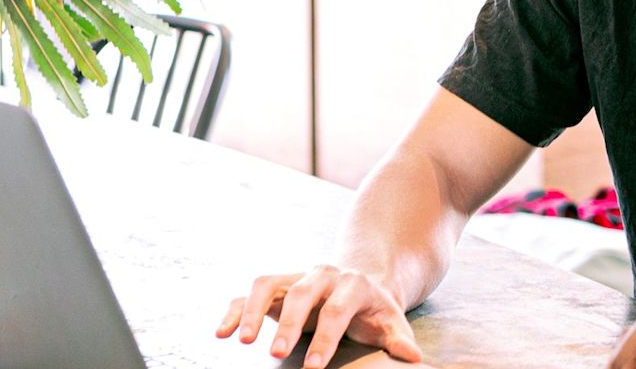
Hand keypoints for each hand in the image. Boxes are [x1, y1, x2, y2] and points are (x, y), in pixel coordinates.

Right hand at [216, 265, 423, 368]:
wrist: (360, 284)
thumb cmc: (374, 310)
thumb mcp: (391, 322)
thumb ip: (399, 339)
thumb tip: (413, 358)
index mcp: (353, 284)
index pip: (337, 310)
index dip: (325, 338)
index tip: (313, 367)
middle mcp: (322, 275)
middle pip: (302, 295)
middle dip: (288, 324)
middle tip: (275, 354)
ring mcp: (296, 278)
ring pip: (268, 285)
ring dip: (253, 311)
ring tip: (241, 341)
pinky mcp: (276, 286)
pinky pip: (250, 294)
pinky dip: (235, 310)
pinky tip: (222, 332)